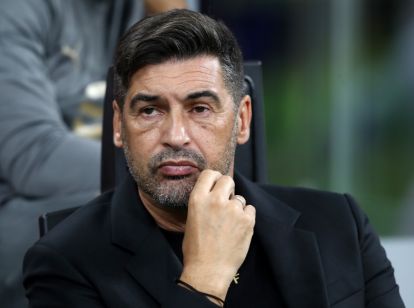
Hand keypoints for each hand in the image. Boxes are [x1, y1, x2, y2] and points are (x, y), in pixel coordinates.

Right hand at [179, 170, 255, 300]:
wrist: (208, 270)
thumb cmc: (196, 249)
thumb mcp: (191, 219)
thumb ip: (203, 203)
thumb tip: (213, 194)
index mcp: (198, 199)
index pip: (209, 174)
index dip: (215, 178)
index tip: (217, 184)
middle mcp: (216, 200)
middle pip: (227, 180)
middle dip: (228, 188)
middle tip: (226, 201)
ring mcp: (233, 209)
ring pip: (240, 198)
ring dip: (237, 207)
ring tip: (230, 224)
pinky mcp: (247, 220)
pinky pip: (250, 210)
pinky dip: (246, 217)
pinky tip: (239, 228)